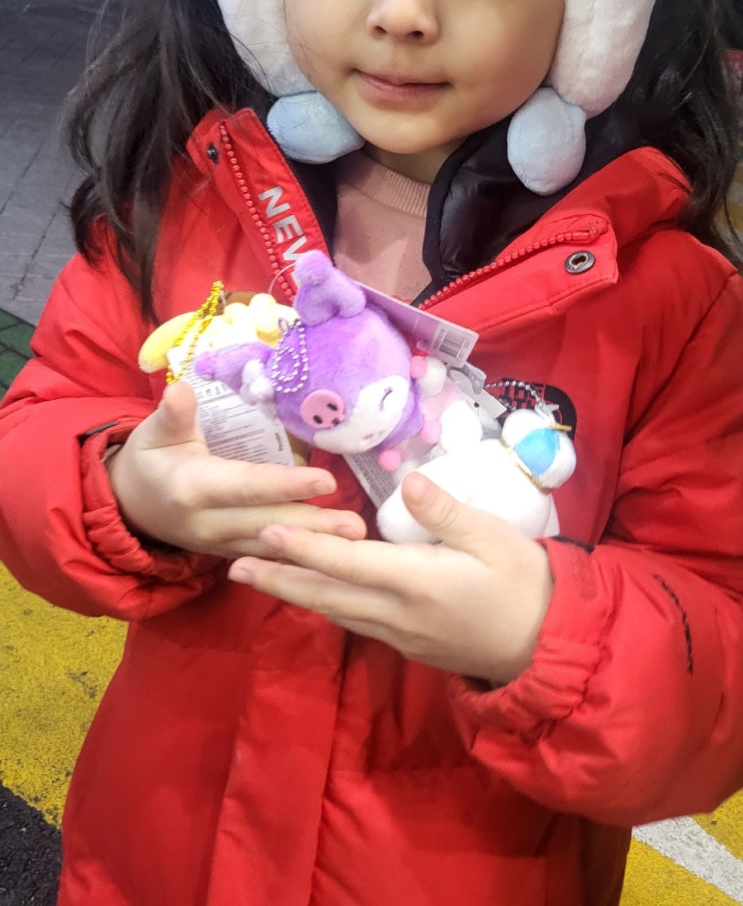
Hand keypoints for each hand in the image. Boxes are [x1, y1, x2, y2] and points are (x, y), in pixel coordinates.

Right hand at [107, 379, 365, 556]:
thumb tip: (180, 390)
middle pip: (267, 523)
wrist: (127, 505)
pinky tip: (332, 560)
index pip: (246, 486)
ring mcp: (218, 545)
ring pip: (272, 546)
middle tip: (356, 525)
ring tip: (356, 542)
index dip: (284, 485)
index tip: (325, 481)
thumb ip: (173, 415)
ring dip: (314, 546)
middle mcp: (207, 523)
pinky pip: (267, 559)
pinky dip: (298, 560)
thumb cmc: (149, 458)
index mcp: (191, 487)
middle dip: (313, 525)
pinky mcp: (228, 554)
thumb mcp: (154, 432)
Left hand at [228, 473, 552, 683]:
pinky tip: (311, 594)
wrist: (547, 647)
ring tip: (257, 578)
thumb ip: (447, 512)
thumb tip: (409, 481)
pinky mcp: (407, 643)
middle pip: (326, 594)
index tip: (266, 530)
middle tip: (231, 566)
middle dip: (278, 578)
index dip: (304, 545)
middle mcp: (396, 613)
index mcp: (415, 582)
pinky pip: (353, 621)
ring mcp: (399, 633)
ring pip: (335, 611)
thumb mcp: (494, 537)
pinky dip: (324, 604)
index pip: (346, 561)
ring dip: (294, 592)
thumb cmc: (525, 583)